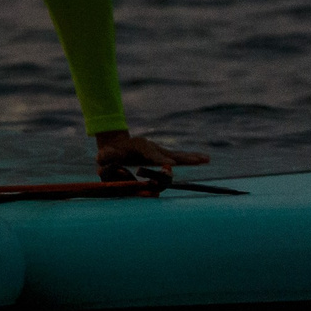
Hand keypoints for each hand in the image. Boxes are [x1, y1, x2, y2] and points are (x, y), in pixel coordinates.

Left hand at [95, 129, 209, 172]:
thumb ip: (105, 158)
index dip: (161, 159)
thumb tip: (109, 162)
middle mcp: (152, 149)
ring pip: (178, 155)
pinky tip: (205, 159)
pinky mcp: (162, 156)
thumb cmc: (109, 152)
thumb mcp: (104, 155)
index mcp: (139, 147)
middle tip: (197, 161)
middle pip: (170, 154)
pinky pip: (179, 157)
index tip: (172, 165)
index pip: (152, 154)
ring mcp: (158, 152)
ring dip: (192, 157)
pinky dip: (192, 158)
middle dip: (183, 158)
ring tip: (206, 158)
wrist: (114, 144)